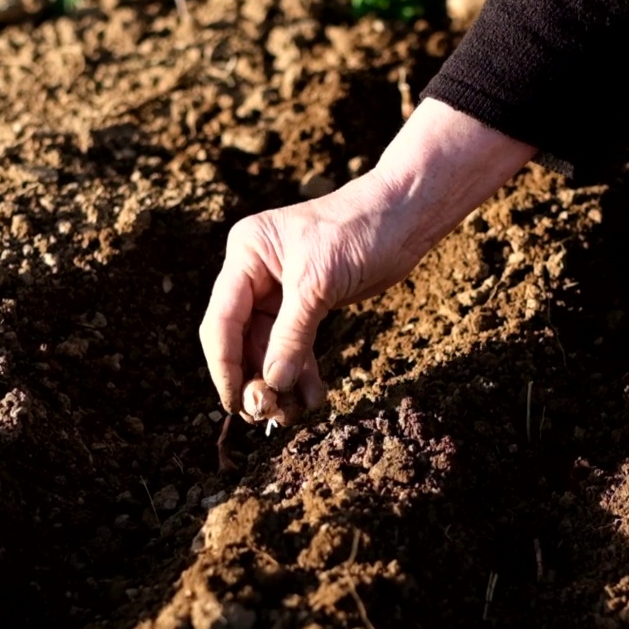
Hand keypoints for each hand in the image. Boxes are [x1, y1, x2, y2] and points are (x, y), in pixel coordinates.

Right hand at [198, 172, 424, 417]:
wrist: (406, 213)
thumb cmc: (360, 230)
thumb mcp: (319, 283)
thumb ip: (291, 335)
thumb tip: (272, 384)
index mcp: (247, 253)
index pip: (222, 319)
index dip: (225, 365)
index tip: (234, 403)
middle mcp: (256, 271)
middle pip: (241, 338)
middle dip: (254, 378)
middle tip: (268, 415)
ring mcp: (281, 288)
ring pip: (269, 347)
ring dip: (280, 382)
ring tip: (292, 415)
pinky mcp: (307, 302)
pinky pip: (295, 345)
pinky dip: (302, 372)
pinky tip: (313, 397)